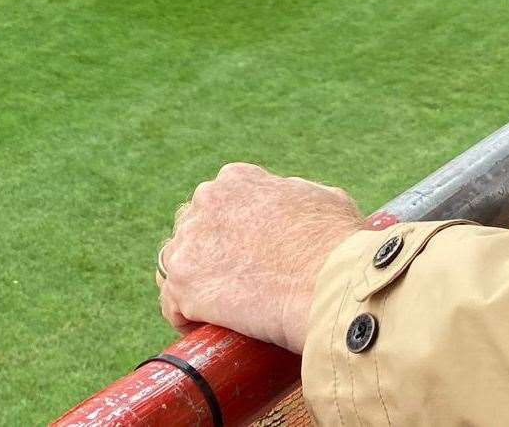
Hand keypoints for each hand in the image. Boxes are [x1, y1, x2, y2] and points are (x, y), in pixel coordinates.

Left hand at [158, 162, 363, 354]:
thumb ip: (300, 197)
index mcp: (236, 180)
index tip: (247, 255)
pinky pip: (173, 304)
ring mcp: (190, 242)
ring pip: (178, 264)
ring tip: (219, 309)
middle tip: (236, 282)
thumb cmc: (336, 244)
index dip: (231, 232)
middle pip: (195, 231)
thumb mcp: (324, 199)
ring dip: (195, 284)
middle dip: (210, 254)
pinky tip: (207, 328)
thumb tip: (302, 207)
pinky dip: (186, 318)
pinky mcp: (184, 283)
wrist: (327, 283)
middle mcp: (206, 201)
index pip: (218, 204)